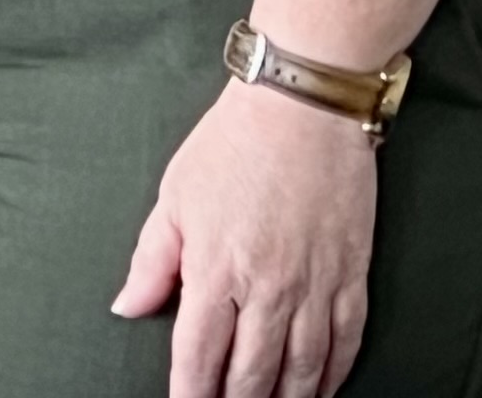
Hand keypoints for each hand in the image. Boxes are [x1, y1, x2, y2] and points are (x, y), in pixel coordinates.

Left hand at [113, 78, 378, 397]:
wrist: (302, 111)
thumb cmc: (231, 146)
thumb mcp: (174, 197)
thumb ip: (151, 261)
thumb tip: (129, 307)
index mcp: (215, 268)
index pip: (199, 354)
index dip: (191, 393)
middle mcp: (268, 287)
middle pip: (252, 374)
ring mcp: (315, 286)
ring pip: (302, 369)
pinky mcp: (353, 277)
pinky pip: (346, 343)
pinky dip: (334, 375)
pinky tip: (321, 390)